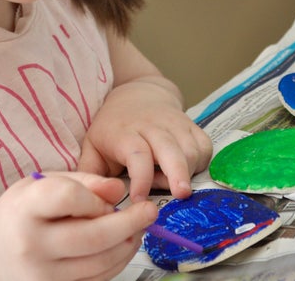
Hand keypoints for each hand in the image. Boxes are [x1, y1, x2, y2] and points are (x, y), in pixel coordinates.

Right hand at [0, 172, 157, 280]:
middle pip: (92, 237)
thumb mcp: (44, 183)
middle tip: (150, 211)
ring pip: (100, 261)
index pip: (68, 197)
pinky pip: (97, 279)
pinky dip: (117, 262)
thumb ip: (83, 182)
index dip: (95, 196)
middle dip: (129, 223)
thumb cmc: (22, 212)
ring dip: (128, 243)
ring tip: (138, 228)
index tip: (108, 195)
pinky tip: (122, 245)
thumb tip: (119, 190)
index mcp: (24, 209)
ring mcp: (41, 275)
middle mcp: (30, 245)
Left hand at [78, 78, 212, 201]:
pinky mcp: (192, 126)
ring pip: (191, 149)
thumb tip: (91, 198)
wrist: (138, 94)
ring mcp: (175, 124)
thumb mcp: (92, 146)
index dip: (141, 178)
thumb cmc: (113, 127)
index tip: (140, 199)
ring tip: (174, 184)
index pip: (137, 155)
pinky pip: (205, 146)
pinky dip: (201, 163)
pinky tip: (187, 171)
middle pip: (170, 149)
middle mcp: (152, 127)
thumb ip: (89, 173)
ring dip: (187, 172)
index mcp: (125, 134)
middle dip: (177, 173)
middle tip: (181, 195)